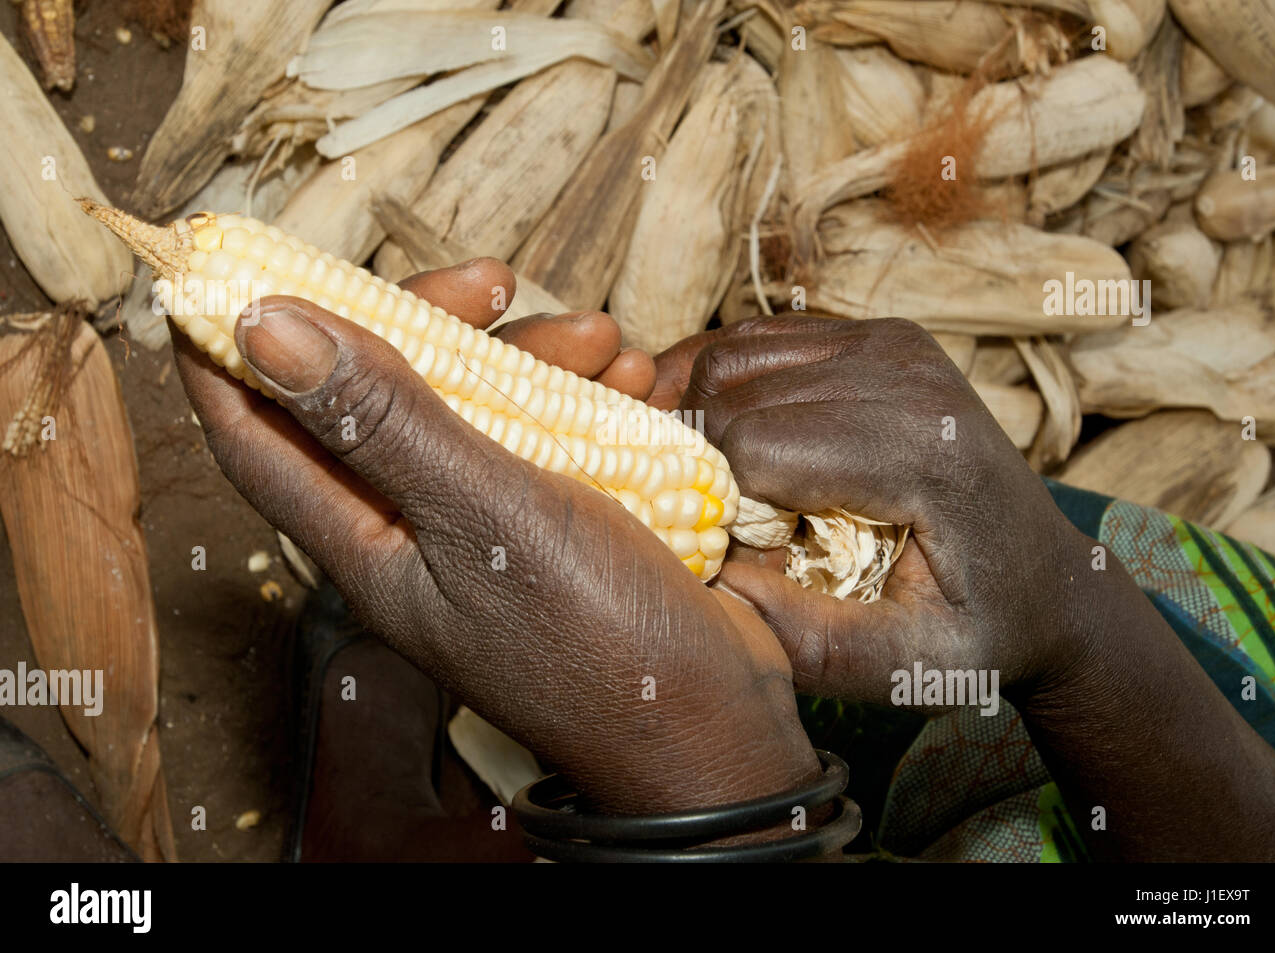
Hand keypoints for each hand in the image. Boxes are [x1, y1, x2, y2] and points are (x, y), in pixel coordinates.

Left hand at [172, 261, 819, 816]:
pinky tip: (635, 384)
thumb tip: (261, 327)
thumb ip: (382, 420)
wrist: (716, 727)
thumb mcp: (486, 515)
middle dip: (431, 323)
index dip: (224, 354)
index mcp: (365, 543)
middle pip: (377, 397)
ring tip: (607, 343)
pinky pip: (547, 434)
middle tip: (494, 281)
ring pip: (474, 405)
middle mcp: (414, 532)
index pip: (254, 437)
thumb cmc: (599, 643)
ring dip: (532, 355)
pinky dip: (583, 396)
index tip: (234, 263)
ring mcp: (489, 528)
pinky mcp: (556, 522)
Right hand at [660, 314, 1274, 859]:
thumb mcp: (907, 669)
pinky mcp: (879, 334)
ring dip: (695, 415)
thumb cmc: (980, 632)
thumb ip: (806, 637)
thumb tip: (706, 576)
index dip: (709, 502)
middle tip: (704, 521)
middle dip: (693, 458)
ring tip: (705, 483)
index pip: (753, 444)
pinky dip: (722, 386)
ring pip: (731, 354)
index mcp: (920, 452)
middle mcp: (907, 375)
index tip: (723, 555)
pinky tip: (720, 439)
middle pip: (731, 391)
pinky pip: (760, 339)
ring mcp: (893, 342)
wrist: (1050, 581)